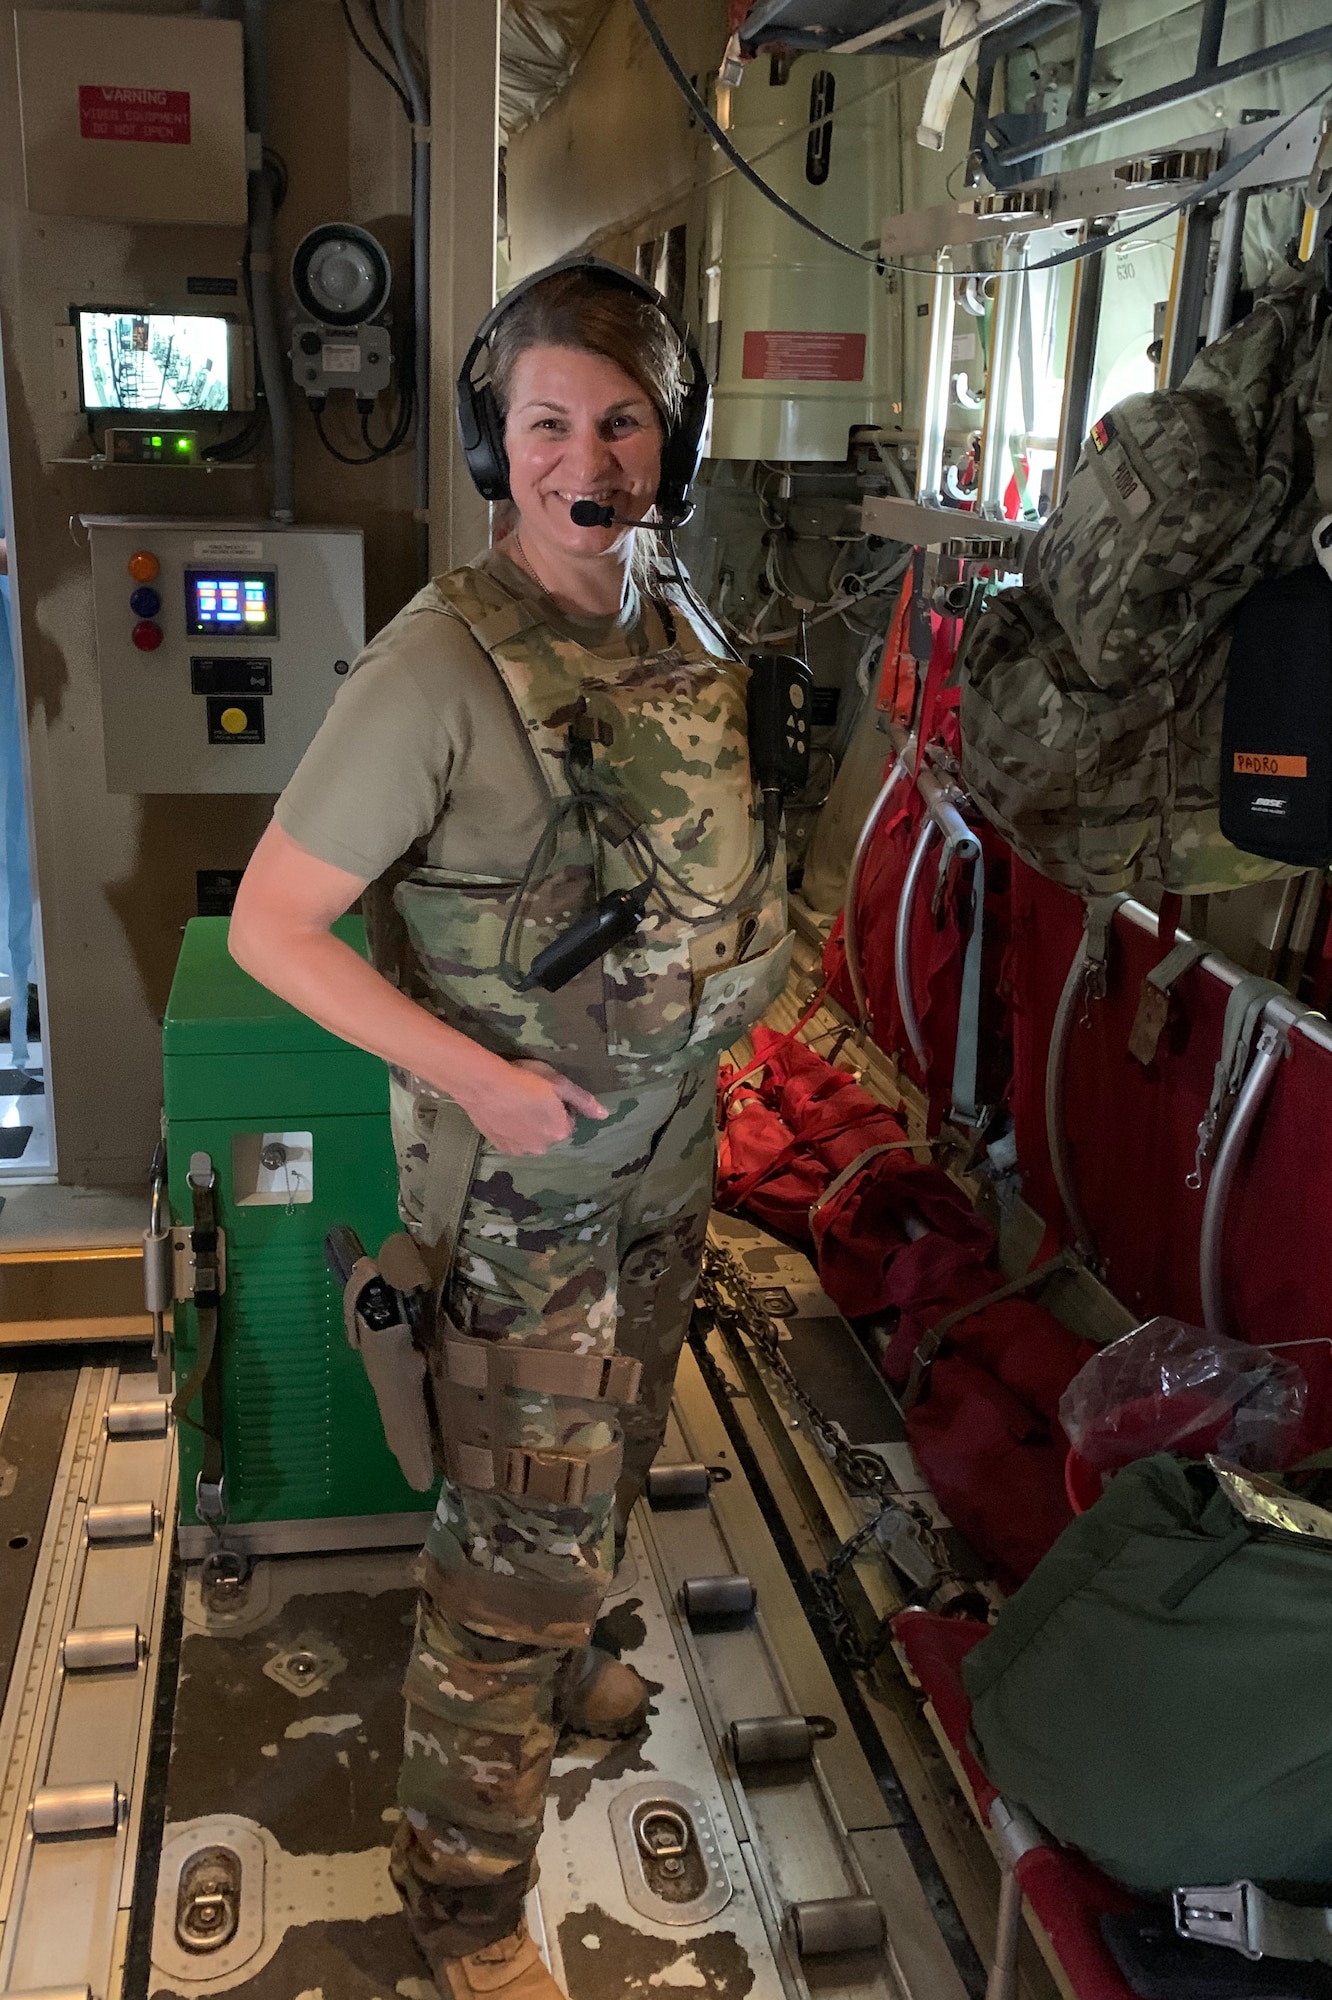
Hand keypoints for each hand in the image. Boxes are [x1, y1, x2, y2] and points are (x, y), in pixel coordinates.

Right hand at [459, 1058, 608, 1156]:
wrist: (483, 1085)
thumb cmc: (524, 1078)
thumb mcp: (558, 1083)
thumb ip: (582, 1101)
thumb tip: (605, 1115)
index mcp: (560, 1131)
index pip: (567, 1122)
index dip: (558, 1107)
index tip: (544, 1094)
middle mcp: (542, 1147)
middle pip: (549, 1133)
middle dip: (543, 1120)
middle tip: (528, 1098)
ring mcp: (520, 1150)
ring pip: (531, 1139)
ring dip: (527, 1127)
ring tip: (514, 1106)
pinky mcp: (501, 1148)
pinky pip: (513, 1141)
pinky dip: (511, 1132)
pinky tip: (503, 1115)